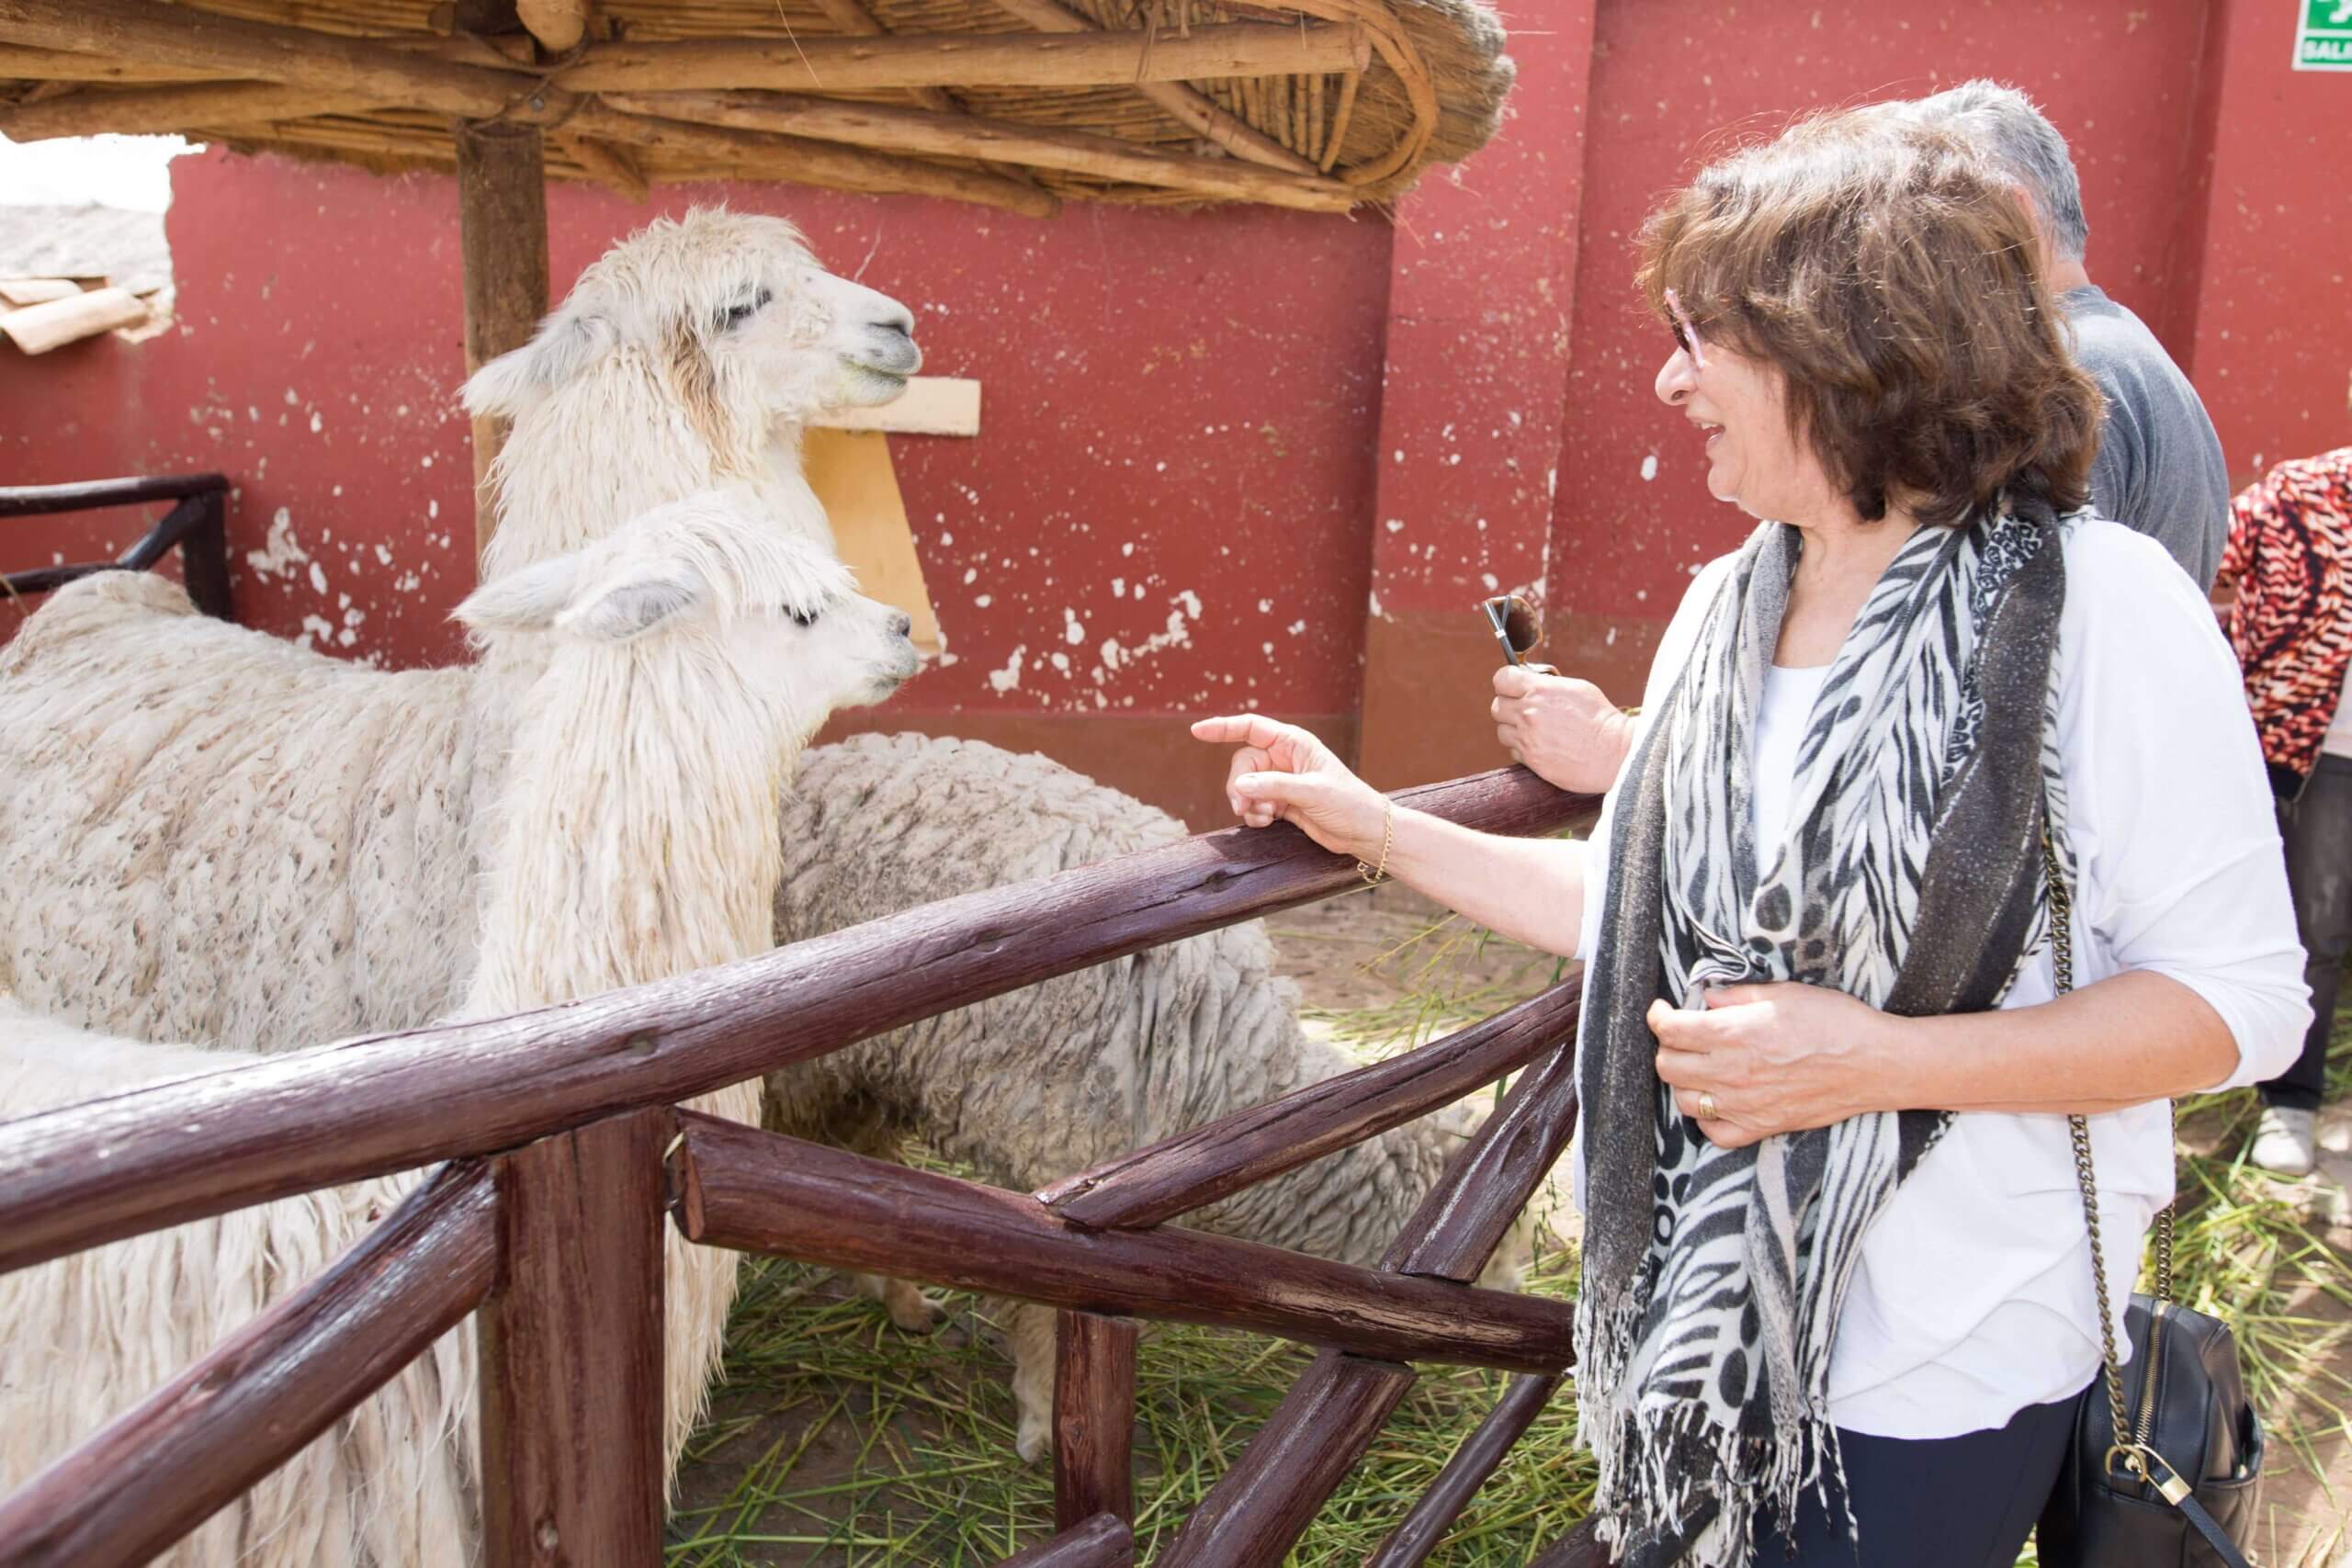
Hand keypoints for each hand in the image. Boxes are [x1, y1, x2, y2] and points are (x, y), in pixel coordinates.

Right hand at [1189, 714, 1388, 860]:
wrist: (1365, 832)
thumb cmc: (1348, 803)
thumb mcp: (1312, 792)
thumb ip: (1274, 787)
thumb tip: (1239, 786)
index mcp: (1294, 743)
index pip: (1251, 728)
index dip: (1223, 728)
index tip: (1197, 731)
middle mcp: (1285, 758)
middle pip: (1243, 764)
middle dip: (1238, 785)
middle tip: (1242, 807)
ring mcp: (1281, 780)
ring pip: (1245, 786)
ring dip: (1246, 802)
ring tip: (1261, 817)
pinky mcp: (1281, 802)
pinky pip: (1253, 803)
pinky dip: (1254, 813)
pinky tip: (1266, 822)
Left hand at [1492, 666, 1635, 793]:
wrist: (1614, 753)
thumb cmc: (1601, 718)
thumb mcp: (1576, 688)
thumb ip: (1547, 685)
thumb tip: (1531, 684)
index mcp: (1539, 690)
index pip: (1501, 679)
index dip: (1507, 682)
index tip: (1514, 686)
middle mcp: (1528, 713)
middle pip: (1497, 706)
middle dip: (1509, 706)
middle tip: (1525, 710)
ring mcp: (1527, 738)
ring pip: (1502, 731)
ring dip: (1514, 729)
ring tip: (1535, 730)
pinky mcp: (1531, 760)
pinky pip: (1514, 751)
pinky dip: (1523, 749)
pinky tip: (1542, 746)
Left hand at [1646, 982, 1905, 1147]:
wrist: (1877, 1063)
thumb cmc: (1835, 1021)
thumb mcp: (1783, 993)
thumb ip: (1736, 997)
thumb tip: (1705, 999)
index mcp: (1734, 1035)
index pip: (1670, 1030)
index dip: (1658, 1016)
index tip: (1662, 1010)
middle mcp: (1732, 1073)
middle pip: (1667, 1067)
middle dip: (1667, 1047)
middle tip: (1682, 1036)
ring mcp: (1746, 1105)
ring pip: (1684, 1102)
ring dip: (1684, 1082)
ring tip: (1700, 1066)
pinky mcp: (1763, 1127)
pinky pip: (1715, 1134)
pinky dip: (1708, 1119)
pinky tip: (1719, 1100)